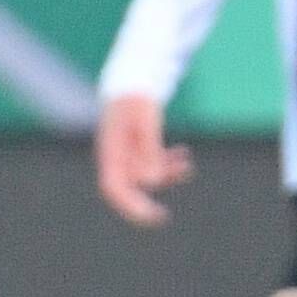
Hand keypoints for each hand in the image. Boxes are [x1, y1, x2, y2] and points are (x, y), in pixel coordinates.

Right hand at [95, 94, 191, 226]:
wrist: (134, 79)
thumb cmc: (137, 98)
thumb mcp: (146, 121)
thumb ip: (149, 150)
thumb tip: (152, 182)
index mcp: (111, 152)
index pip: (113, 188)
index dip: (129, 206)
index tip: (149, 216)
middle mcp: (116, 156)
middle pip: (127, 189)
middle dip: (144, 202)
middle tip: (161, 217)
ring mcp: (127, 153)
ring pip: (144, 176)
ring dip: (165, 176)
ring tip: (186, 167)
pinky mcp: (138, 146)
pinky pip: (152, 163)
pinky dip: (168, 163)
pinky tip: (184, 155)